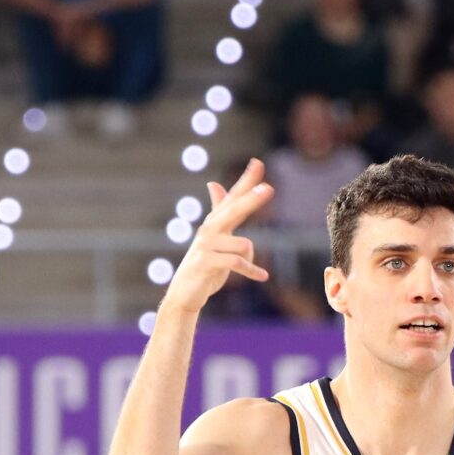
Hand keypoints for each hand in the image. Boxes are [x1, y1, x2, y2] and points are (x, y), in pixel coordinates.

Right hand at [162, 159, 271, 313]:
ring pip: (242, 244)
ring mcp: (206, 245)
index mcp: (215, 223)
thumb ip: (218, 212)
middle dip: (251, 199)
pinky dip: (251, 270)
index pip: (233, 198)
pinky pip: (236, 262)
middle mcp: (209, 229)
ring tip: (250, 270)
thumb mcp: (214, 237)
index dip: (246, 181)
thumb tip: (213, 183)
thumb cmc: (204, 264)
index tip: (258, 162)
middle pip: (234, 210)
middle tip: (269, 189)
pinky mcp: (206, 262)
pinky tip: (263, 276)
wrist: (185, 291)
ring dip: (250, 260)